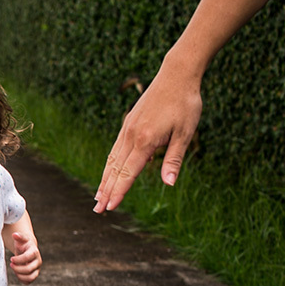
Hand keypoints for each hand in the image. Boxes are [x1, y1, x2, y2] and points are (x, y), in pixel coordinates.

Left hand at [8, 232, 39, 284]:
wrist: (27, 249)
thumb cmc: (23, 243)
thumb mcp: (21, 238)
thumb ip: (18, 236)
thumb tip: (14, 235)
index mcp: (34, 252)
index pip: (27, 258)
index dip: (18, 260)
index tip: (11, 259)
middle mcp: (38, 261)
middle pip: (28, 269)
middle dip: (17, 268)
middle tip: (11, 264)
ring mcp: (37, 268)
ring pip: (30, 277)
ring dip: (20, 275)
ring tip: (14, 270)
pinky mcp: (34, 274)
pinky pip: (29, 281)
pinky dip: (22, 280)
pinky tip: (17, 273)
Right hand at [94, 58, 202, 212]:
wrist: (176, 75)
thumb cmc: (185, 104)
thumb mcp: (186, 133)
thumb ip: (174, 159)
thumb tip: (169, 184)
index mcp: (145, 141)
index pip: (128, 173)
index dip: (119, 192)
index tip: (110, 208)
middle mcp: (131, 136)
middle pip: (115, 169)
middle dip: (106, 191)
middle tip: (98, 210)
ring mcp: (127, 129)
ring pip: (112, 160)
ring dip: (105, 179)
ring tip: (99, 195)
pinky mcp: (129, 123)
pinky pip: (116, 149)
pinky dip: (111, 164)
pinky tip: (111, 172)